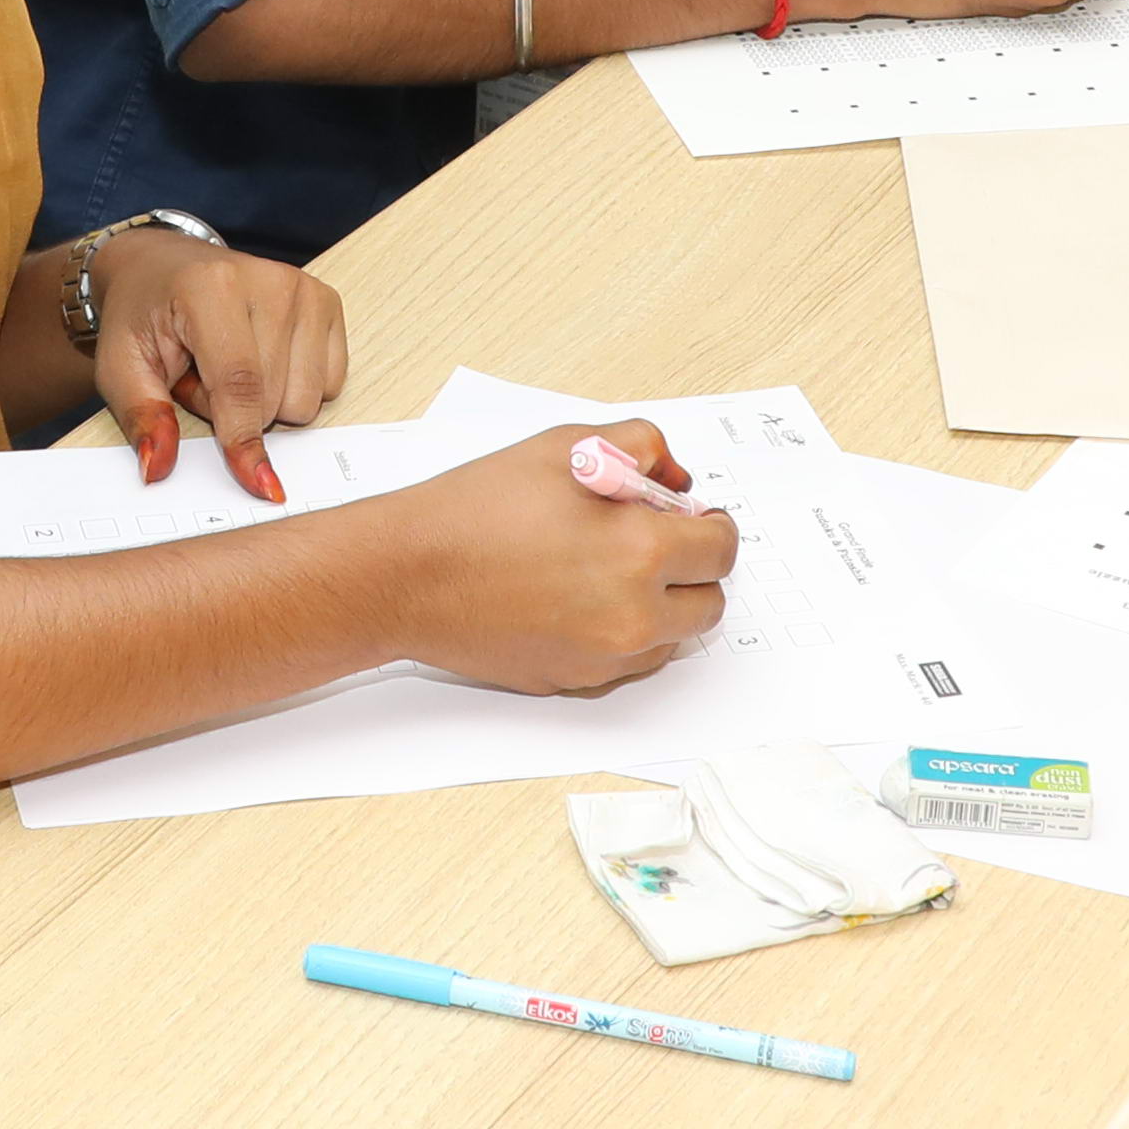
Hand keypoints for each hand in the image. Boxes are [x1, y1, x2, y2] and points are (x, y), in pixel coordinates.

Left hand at [102, 228, 348, 501]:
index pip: (239, 382)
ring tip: (227, 367)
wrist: (163, 268)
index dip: (244, 439)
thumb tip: (158, 468)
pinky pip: (330, 384)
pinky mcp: (326, 301)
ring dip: (265, 403)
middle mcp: (268, 281)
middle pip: (275, 400)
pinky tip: (262, 359)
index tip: (257, 484)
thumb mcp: (120, 367)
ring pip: (306, 400)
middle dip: (234, 413)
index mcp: (211, 288)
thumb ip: (141, 416)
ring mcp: (303, 290)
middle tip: (199, 377)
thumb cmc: (143, 317)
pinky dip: (293, 387)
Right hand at [367, 420, 737, 692]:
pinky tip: (578, 599)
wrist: (407, 575)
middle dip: (692, 570)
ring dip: (660, 606)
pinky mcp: (574, 681)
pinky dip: (621, 634)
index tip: (691, 517)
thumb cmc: (476, 509)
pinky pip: (626, 661)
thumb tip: (674, 478)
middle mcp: (632, 616)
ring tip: (608, 569)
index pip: (721, 548)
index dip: (709, 525)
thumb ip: (642, 448)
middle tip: (653, 542)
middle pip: (709, 604)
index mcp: (640, 553)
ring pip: (671, 638)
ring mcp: (603, 658)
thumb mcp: (569, 446)